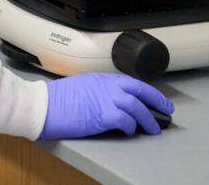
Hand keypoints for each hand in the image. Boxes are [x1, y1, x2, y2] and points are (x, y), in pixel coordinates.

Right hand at [38, 73, 173, 139]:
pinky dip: (131, 126)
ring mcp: (105, 99)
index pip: (132, 82)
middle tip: (166, 111)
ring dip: (147, 119)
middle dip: (157, 101)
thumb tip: (111, 103)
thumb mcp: (81, 87)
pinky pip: (125, 120)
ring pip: (136, 107)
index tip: (159, 98)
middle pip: (140, 91)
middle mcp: (106, 86)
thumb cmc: (55, 100)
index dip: (149, 91)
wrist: (42, 105)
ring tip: (153, 128)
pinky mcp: (102, 115)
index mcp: (101, 78)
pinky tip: (131, 131)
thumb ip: (99, 92)